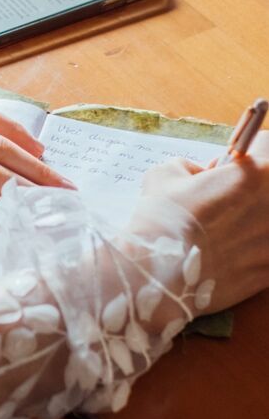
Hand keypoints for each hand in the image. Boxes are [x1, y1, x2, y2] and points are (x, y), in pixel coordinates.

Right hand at [134, 135, 268, 313]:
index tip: (232, 165)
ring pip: (266, 222)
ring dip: (252, 221)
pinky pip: (265, 252)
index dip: (246, 154)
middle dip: (252, 190)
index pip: (268, 145)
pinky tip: (227, 256)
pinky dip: (251, 251)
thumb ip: (192, 168)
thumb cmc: (163, 219)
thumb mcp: (167, 174)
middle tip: (227, 200)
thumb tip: (202, 176)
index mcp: (258, 173)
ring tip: (224, 232)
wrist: (160, 273)